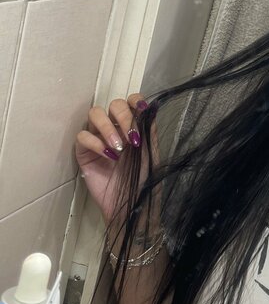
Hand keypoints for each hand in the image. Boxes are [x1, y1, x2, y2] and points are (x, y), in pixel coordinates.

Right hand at [74, 93, 152, 225]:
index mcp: (133, 125)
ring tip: (118, 148)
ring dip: (107, 127)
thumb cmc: (143, 178)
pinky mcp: (83, 151)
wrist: (131, 202)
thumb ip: (148, 130)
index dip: (135, 101)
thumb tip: (148, 108)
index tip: (141, 110)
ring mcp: (98, 137)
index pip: (131, 101)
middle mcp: (115, 127)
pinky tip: (108, 156)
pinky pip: (82, 136)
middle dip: (122, 117)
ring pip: (94, 114)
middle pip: (113, 104)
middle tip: (131, 138)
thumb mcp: (150, 152)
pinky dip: (95, 143)